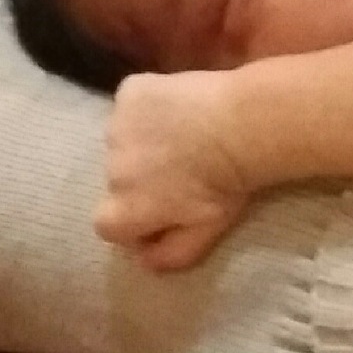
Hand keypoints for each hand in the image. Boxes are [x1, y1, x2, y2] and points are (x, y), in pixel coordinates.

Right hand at [96, 69, 250, 272]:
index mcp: (121, 211)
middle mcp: (109, 171)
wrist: (244, 124)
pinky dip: (147, 103)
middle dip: (140, 175)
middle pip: (116, 179)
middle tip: (179, 164)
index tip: (162, 203)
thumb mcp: (206, 233)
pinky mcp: (129, 91)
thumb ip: (170, 255)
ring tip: (182, 132)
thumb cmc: (227, 183)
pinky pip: (132, 101)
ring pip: (123, 138)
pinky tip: (178, 103)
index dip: (134, 215)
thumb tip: (145, 261)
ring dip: (142, 137)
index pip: (109, 222)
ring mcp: (116, 127)